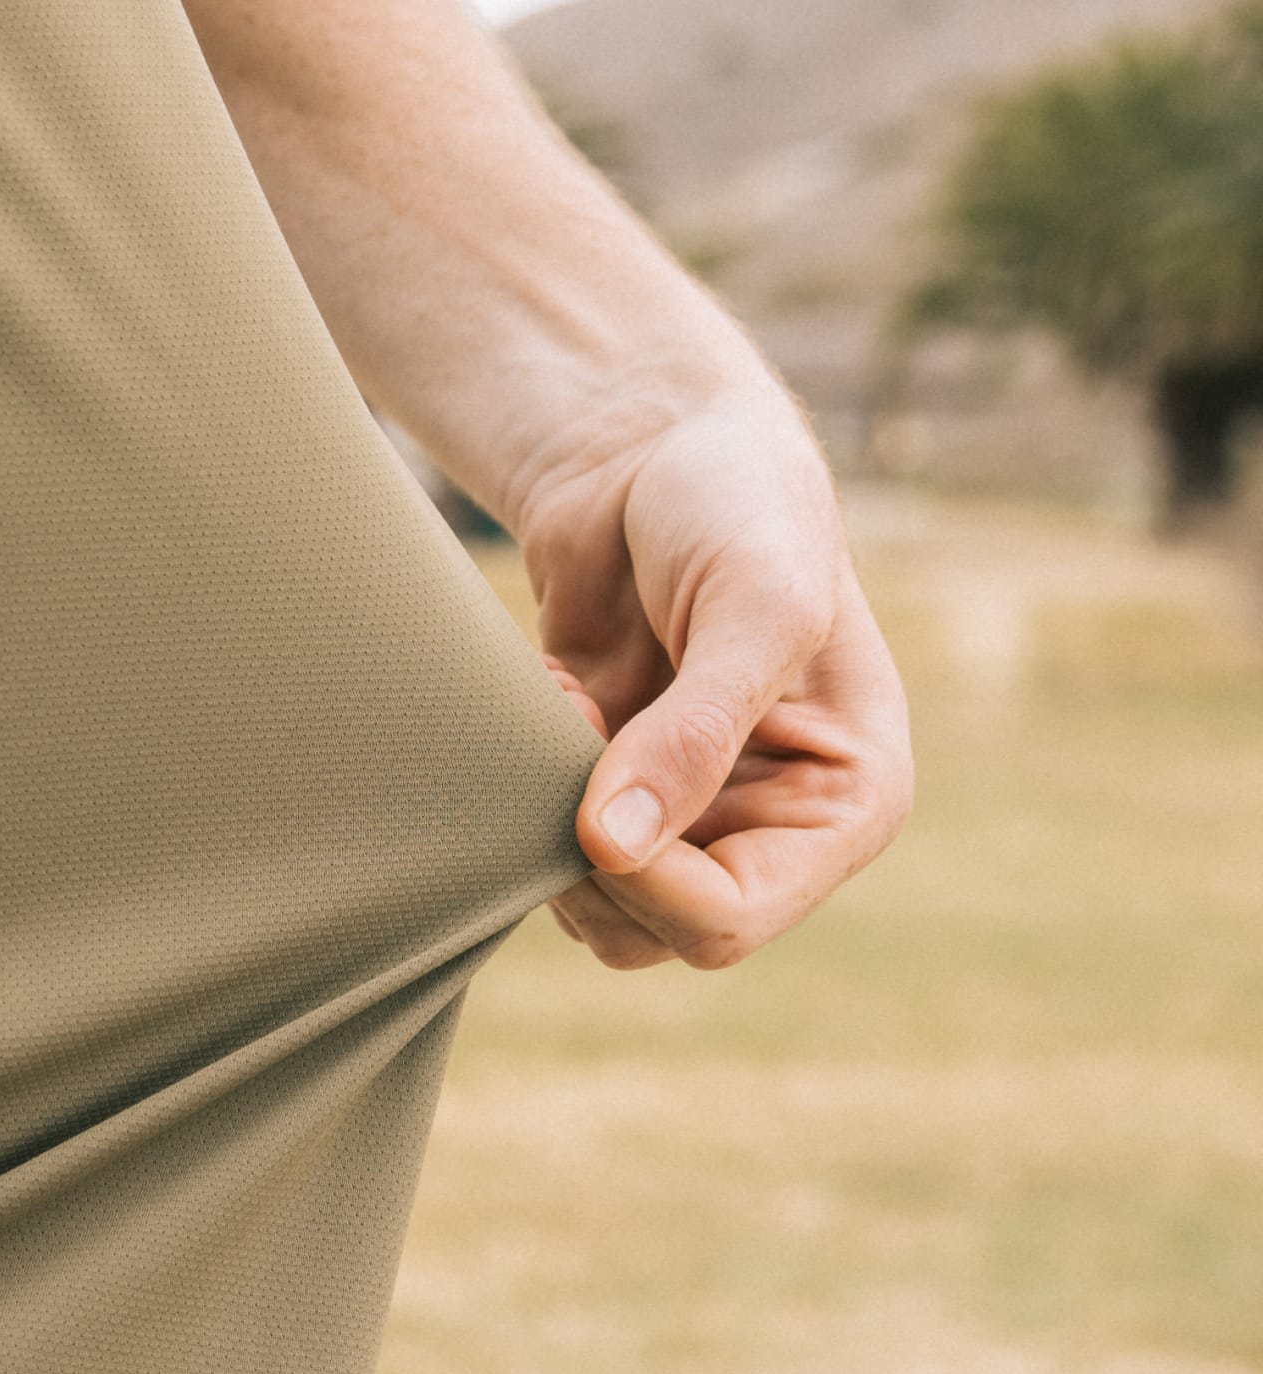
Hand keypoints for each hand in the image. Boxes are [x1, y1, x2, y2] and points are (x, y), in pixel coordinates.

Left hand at [518, 398, 912, 970]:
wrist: (655, 440)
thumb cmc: (739, 502)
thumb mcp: (754, 605)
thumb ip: (695, 733)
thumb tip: (614, 845)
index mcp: (846, 804)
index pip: (733, 919)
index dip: (650, 881)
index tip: (594, 797)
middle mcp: (772, 826)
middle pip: (657, 932)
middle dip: (592, 849)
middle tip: (573, 732)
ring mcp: (688, 815)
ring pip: (597, 908)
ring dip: (552, 820)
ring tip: (566, 703)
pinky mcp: (612, 787)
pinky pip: (553, 843)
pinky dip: (527, 785)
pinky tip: (550, 695)